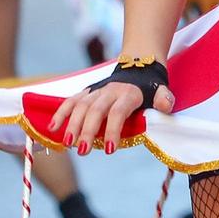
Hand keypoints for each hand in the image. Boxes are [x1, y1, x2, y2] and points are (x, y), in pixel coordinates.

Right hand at [49, 78, 174, 154]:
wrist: (138, 65)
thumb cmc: (150, 88)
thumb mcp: (161, 91)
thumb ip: (164, 98)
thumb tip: (166, 105)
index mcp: (128, 94)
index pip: (118, 112)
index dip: (113, 130)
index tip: (110, 149)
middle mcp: (109, 91)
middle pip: (95, 110)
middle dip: (87, 131)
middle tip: (82, 151)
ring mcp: (96, 90)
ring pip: (80, 106)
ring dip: (71, 124)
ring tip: (67, 144)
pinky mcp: (86, 92)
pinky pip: (71, 101)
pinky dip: (60, 113)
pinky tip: (52, 128)